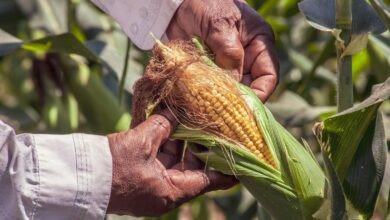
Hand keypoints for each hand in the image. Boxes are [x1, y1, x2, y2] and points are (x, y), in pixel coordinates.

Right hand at [106, 111, 235, 215]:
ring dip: (179, 141)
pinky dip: (164, 144)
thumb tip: (174, 113)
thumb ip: (161, 126)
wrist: (79, 178)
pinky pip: (159, 160)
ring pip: (174, 161)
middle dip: (199, 145)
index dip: (226, 170)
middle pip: (191, 167)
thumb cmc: (112, 167)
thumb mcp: (141, 143)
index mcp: (171, 191)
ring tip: (190, 120)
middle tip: (213, 127)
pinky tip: (168, 125)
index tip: (242, 161)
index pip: (208, 180)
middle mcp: (165, 191)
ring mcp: (152, 185)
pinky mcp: (140, 176)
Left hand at [167, 0, 278, 101]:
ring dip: (219, 102)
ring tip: (208, 111)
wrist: (178, 3)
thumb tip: (233, 85)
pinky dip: (204, 97)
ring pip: (229, 92)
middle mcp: (246, 59)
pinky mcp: (209, 71)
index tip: (245, 108)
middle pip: (249, 88)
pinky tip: (196, 103)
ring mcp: (227, 66)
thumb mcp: (220, 25)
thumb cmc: (206, 4)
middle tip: (222, 115)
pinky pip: (211, 89)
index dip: (260, 95)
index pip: (268, 77)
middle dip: (237, 102)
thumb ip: (229, 53)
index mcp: (259, 44)